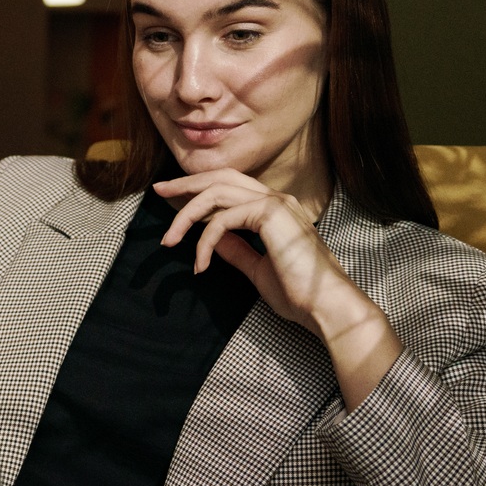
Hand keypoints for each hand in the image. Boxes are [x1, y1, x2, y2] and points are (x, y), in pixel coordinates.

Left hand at [151, 170, 400, 407]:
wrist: (327, 307)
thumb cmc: (299, 294)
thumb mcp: (258, 269)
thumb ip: (236, 250)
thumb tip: (212, 238)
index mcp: (276, 209)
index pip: (230, 186)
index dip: (199, 189)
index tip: (171, 198)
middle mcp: (277, 199)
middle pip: (221, 178)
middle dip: (186, 184)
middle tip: (158, 191)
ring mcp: (276, 203)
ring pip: (217, 194)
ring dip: (186, 216)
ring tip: (168, 241)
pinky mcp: (271, 215)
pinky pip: (223, 220)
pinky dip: (205, 241)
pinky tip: (200, 264)